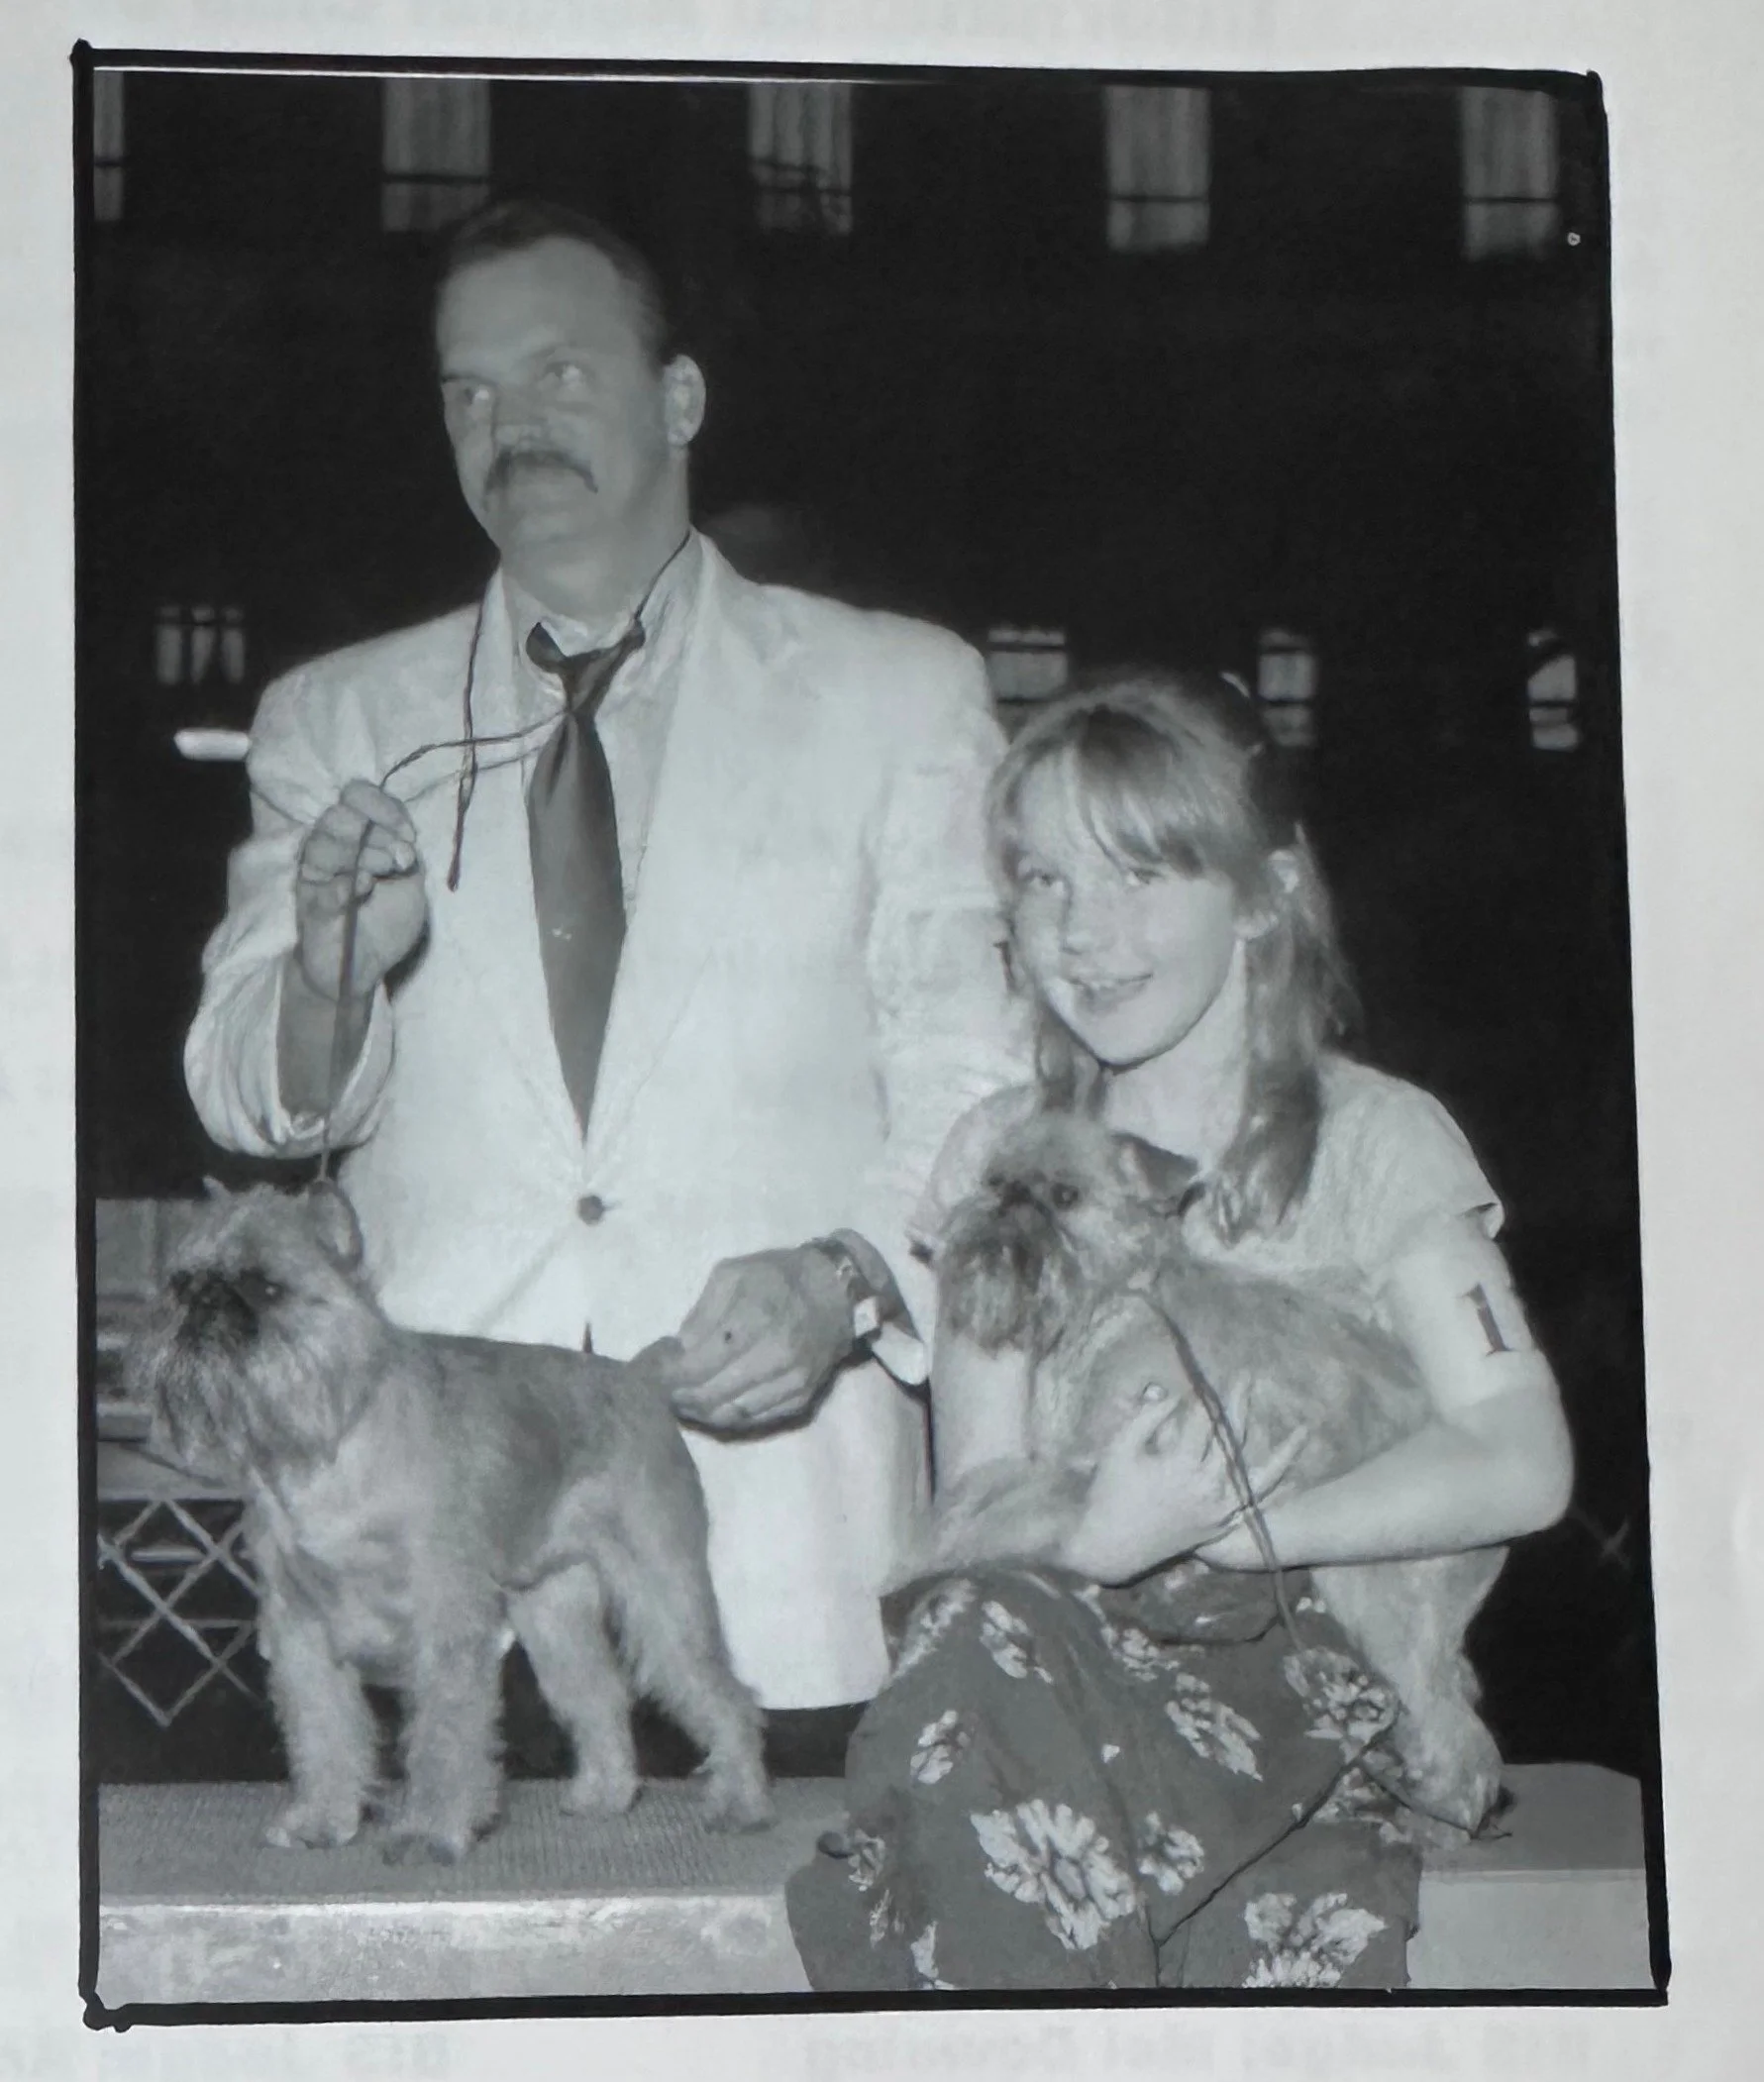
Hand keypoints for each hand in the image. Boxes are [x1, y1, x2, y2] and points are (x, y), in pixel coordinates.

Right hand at [293, 781, 426, 1001]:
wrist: (366, 966)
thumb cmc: (385, 918)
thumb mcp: (411, 881)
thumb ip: (408, 852)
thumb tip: (404, 836)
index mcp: (353, 835)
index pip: (356, 795)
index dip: (384, 807)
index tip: (410, 836)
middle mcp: (327, 847)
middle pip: (339, 815)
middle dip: (378, 831)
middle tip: (401, 860)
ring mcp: (315, 877)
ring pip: (323, 844)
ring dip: (366, 854)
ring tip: (385, 873)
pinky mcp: (310, 909)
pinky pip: (322, 889)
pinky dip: (344, 884)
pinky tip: (364, 886)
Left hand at [652, 1246, 855, 1432]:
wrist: (835, 1292)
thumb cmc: (778, 1276)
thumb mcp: (734, 1273)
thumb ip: (703, 1310)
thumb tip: (681, 1349)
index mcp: (758, 1317)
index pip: (701, 1363)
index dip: (671, 1373)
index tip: (653, 1372)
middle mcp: (778, 1355)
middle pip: (712, 1394)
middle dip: (679, 1396)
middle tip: (661, 1390)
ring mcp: (792, 1382)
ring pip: (731, 1414)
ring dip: (699, 1412)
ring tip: (681, 1400)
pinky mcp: (801, 1399)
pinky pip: (754, 1420)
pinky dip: (726, 1418)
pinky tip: (710, 1405)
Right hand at [1059, 1384, 1308, 1584]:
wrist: (1111, 1547)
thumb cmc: (1110, 1493)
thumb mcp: (1120, 1448)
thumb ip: (1147, 1417)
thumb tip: (1171, 1393)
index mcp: (1180, 1465)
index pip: (1202, 1420)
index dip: (1206, 1395)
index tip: (1210, 1376)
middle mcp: (1206, 1487)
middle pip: (1232, 1439)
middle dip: (1240, 1405)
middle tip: (1250, 1377)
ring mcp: (1217, 1510)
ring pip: (1257, 1477)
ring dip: (1282, 1454)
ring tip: (1304, 1432)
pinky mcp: (1218, 1526)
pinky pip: (1254, 1509)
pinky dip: (1273, 1494)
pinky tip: (1291, 1478)